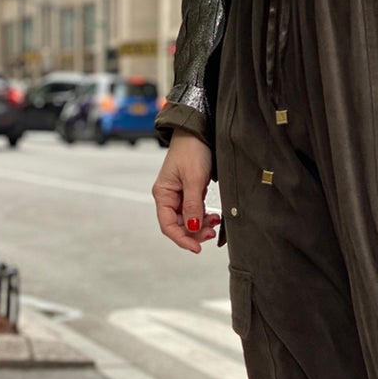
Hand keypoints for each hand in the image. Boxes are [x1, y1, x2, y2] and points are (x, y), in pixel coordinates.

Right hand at [151, 131, 219, 252]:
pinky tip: (214, 216)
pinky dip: (204, 216)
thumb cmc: (191, 150)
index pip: (168, 225)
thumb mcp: (194, 179)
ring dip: (201, 225)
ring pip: (188, 219)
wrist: (198, 131)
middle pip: (178, 225)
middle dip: (194, 232)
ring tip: (215, 222)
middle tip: (210, 233)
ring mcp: (180, 194)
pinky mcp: (191, 191)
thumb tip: (193, 227)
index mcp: (163, 194)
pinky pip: (195, 210)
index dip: (181, 239)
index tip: (196, 247)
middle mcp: (169, 196)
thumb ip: (192, 205)